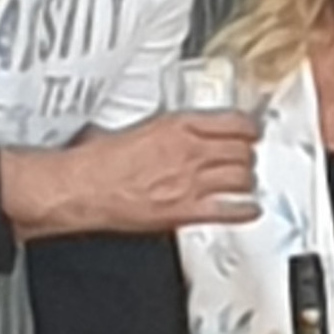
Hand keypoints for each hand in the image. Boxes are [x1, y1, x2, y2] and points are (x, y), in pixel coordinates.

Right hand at [0, 113, 258, 236]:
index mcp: (176, 126)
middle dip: (247, 155)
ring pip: (241, 178)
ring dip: (247, 180)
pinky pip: (229, 210)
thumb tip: (158, 132)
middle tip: (247, 158)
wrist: (81, 187)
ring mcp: (190, 183)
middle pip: (242, 151)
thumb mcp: (131, 127)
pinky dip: (245, 210)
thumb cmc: (95, 160)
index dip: (248, 128)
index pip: (233, 122)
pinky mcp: (185, 211)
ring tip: (245, 181)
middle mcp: (189, 152)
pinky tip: (249, 208)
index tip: (251, 131)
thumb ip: (155, 130)